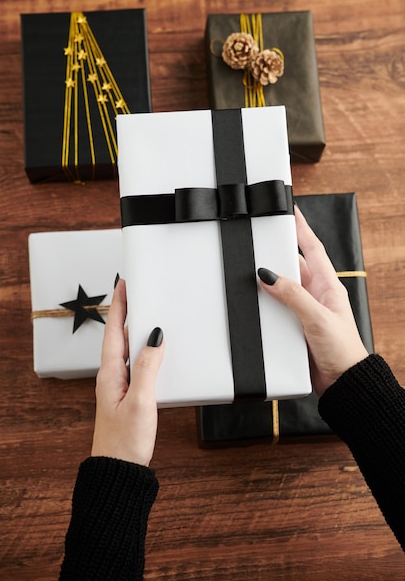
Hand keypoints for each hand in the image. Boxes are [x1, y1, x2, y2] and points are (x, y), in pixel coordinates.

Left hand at [91, 278, 163, 465]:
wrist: (119, 470)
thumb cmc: (125, 441)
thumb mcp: (141, 401)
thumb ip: (148, 368)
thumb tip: (155, 338)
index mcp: (110, 373)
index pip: (113, 330)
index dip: (120, 306)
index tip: (124, 284)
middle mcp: (112, 376)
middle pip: (119, 336)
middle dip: (128, 312)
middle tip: (138, 292)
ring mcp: (119, 386)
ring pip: (128, 350)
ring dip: (137, 331)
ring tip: (149, 314)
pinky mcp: (129, 396)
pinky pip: (137, 364)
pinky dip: (145, 351)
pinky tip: (156, 352)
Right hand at [258, 205, 368, 395]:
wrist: (342, 382)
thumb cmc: (342, 349)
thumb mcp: (318, 318)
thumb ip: (293, 296)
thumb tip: (269, 275)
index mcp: (327, 286)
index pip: (312, 249)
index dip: (301, 228)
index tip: (291, 210)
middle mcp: (315, 295)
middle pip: (293, 265)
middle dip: (277, 251)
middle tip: (260, 237)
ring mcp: (304, 310)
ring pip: (281, 287)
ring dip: (268, 281)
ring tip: (250, 270)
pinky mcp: (293, 327)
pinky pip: (276, 308)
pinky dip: (264, 304)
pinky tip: (253, 303)